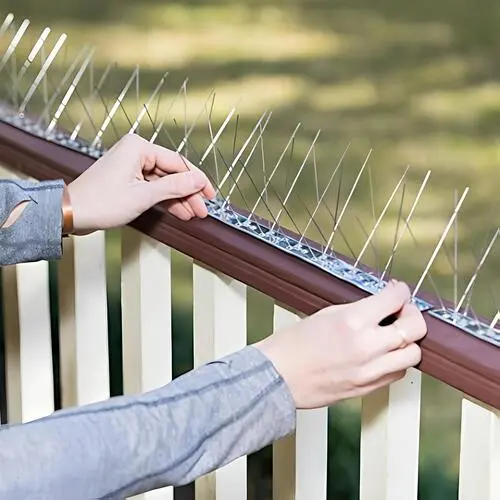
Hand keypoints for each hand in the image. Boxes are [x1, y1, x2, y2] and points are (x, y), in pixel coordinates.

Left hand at [67, 134, 215, 234]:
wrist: (71, 213)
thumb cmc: (100, 202)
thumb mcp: (143, 196)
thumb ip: (174, 187)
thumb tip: (199, 181)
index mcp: (139, 147)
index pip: (177, 163)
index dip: (196, 180)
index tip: (210, 194)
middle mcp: (136, 152)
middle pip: (172, 173)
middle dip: (188, 193)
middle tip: (202, 210)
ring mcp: (131, 166)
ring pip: (164, 182)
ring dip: (178, 199)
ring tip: (192, 214)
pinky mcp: (128, 179)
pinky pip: (153, 187)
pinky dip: (165, 200)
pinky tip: (178, 211)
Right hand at [255, 280, 426, 408]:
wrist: (277, 377)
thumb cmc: (292, 345)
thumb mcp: (325, 315)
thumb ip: (357, 310)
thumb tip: (380, 306)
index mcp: (352, 322)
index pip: (395, 299)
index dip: (400, 291)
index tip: (398, 290)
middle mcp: (366, 346)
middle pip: (414, 328)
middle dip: (412, 314)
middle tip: (402, 311)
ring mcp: (369, 370)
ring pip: (413, 355)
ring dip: (408, 341)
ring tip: (395, 335)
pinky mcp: (367, 388)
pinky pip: (397, 374)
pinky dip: (397, 362)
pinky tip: (384, 355)